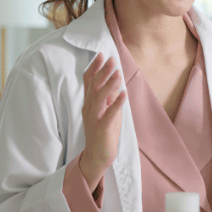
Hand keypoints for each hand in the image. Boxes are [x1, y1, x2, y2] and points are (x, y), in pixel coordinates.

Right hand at [80, 52, 125, 190]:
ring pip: (99, 98)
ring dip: (109, 84)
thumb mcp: (106, 111)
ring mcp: (94, 119)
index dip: (94, 68)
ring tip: (118, 73)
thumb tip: (114, 82)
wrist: (98, 156)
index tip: (102, 55)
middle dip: (102, 72)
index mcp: (89, 103)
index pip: (88, 82)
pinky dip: (116, 103)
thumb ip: (108, 98)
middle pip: (93, 86)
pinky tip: (124, 93)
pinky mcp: (101, 129)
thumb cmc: (103, 133)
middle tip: (111, 59)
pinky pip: (108, 114)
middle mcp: (89, 109)